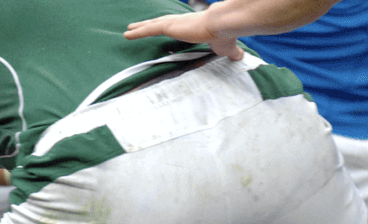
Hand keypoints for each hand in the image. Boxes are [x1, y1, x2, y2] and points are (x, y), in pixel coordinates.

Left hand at [125, 12, 243, 59]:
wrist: (223, 24)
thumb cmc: (226, 35)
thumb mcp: (227, 48)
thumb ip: (230, 52)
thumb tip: (240, 57)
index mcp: (192, 25)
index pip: (176, 26)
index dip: (167, 27)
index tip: (160, 28)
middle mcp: (181, 21)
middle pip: (160, 23)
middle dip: (148, 25)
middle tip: (136, 26)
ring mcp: (174, 23)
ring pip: (152, 26)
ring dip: (139, 28)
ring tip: (127, 31)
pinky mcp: (169, 26)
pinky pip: (149, 30)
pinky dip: (137, 32)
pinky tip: (127, 34)